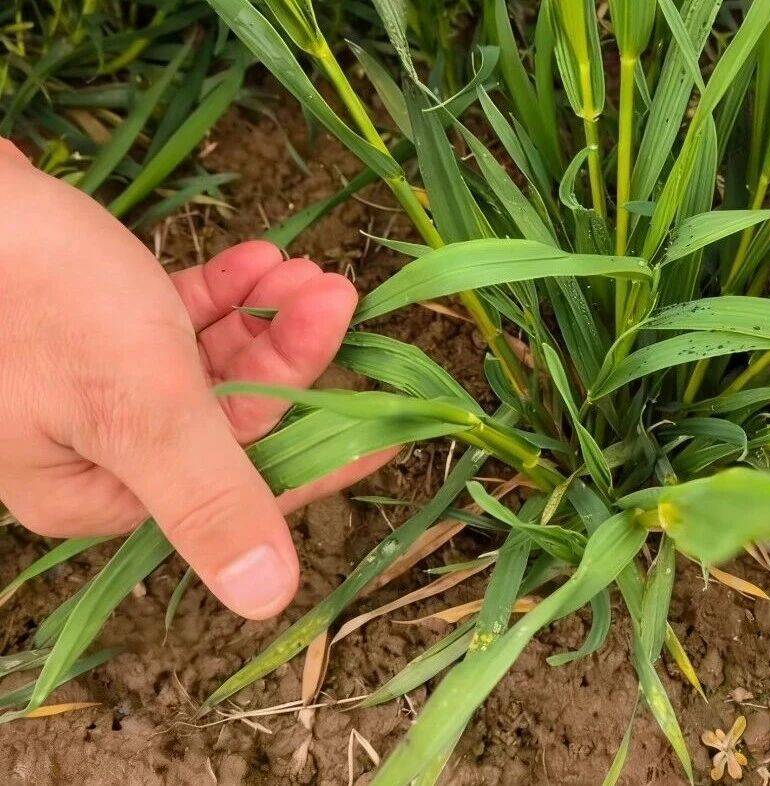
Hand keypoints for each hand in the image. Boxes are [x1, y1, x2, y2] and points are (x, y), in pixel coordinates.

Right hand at [0, 140, 386, 618]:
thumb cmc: (36, 297)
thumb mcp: (138, 406)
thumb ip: (208, 497)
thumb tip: (267, 601)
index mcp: (99, 489)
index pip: (239, 491)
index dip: (321, 456)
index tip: (392, 430)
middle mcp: (94, 448)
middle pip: (231, 416)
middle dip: (293, 356)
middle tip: (338, 295)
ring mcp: (90, 384)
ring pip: (210, 363)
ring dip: (266, 316)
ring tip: (307, 271)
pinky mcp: (87, 322)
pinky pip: (174, 321)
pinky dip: (221, 294)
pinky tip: (258, 257)